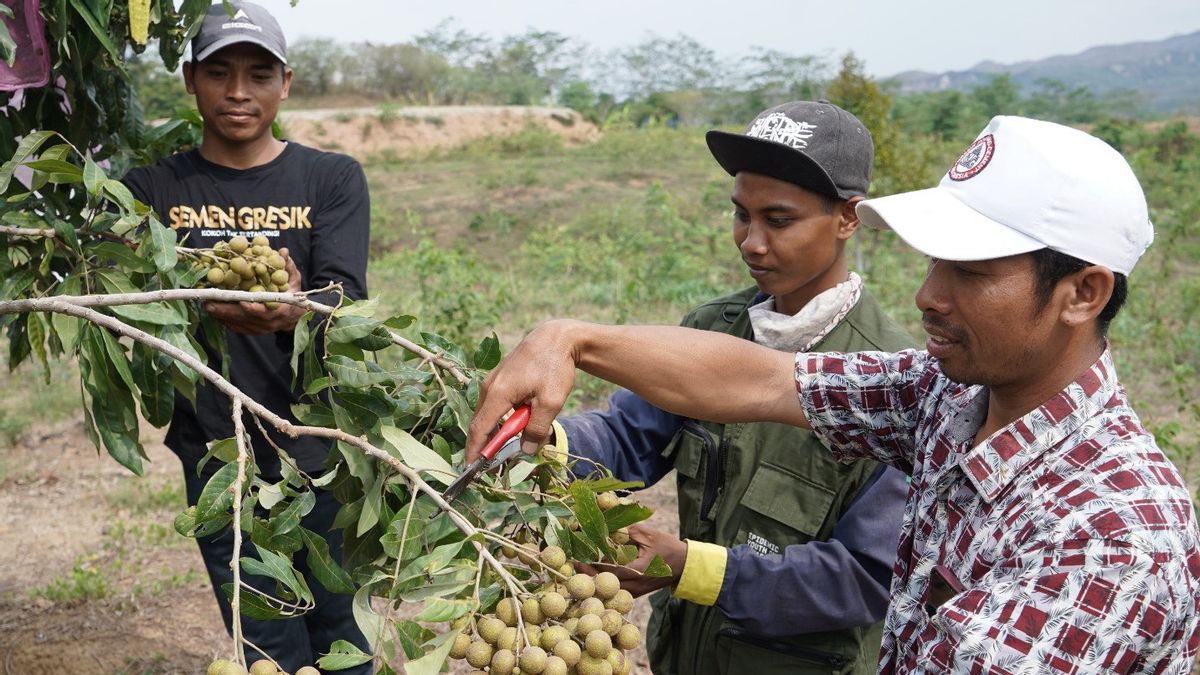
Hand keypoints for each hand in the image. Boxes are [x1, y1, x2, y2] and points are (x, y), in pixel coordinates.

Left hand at [203, 247, 305, 334]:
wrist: (292, 316)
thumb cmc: (291, 293)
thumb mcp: (293, 279)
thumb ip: (288, 266)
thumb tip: (283, 251)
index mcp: (281, 309)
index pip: (265, 311)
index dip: (253, 307)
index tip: (241, 302)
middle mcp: (269, 322)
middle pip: (245, 318)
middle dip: (226, 311)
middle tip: (209, 303)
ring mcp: (259, 328)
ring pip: (237, 323)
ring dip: (221, 315)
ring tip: (206, 305)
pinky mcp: (251, 331)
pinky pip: (235, 327)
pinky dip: (223, 319)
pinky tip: (213, 311)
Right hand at [466, 319, 582, 461]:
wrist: (557, 337)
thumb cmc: (554, 367)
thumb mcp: (551, 402)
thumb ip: (537, 428)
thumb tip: (526, 451)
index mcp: (498, 393)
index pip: (480, 429)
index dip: (475, 451)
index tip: (472, 469)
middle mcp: (490, 387)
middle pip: (481, 423)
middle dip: (486, 445)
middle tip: (494, 467)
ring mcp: (493, 381)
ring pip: (489, 414)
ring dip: (496, 431)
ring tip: (508, 447)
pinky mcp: (500, 378)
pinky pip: (495, 405)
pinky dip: (501, 418)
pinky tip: (515, 424)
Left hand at [577, 524, 686, 597]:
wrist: (684, 565)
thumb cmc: (667, 547)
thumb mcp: (648, 535)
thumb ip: (626, 531)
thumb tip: (604, 524)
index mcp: (640, 570)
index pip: (611, 570)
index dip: (592, 564)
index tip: (577, 557)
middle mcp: (636, 585)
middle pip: (606, 584)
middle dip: (587, 575)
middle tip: (571, 564)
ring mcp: (636, 592)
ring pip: (609, 591)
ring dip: (593, 581)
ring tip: (578, 570)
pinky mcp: (635, 594)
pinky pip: (615, 593)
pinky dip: (603, 585)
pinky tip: (592, 577)